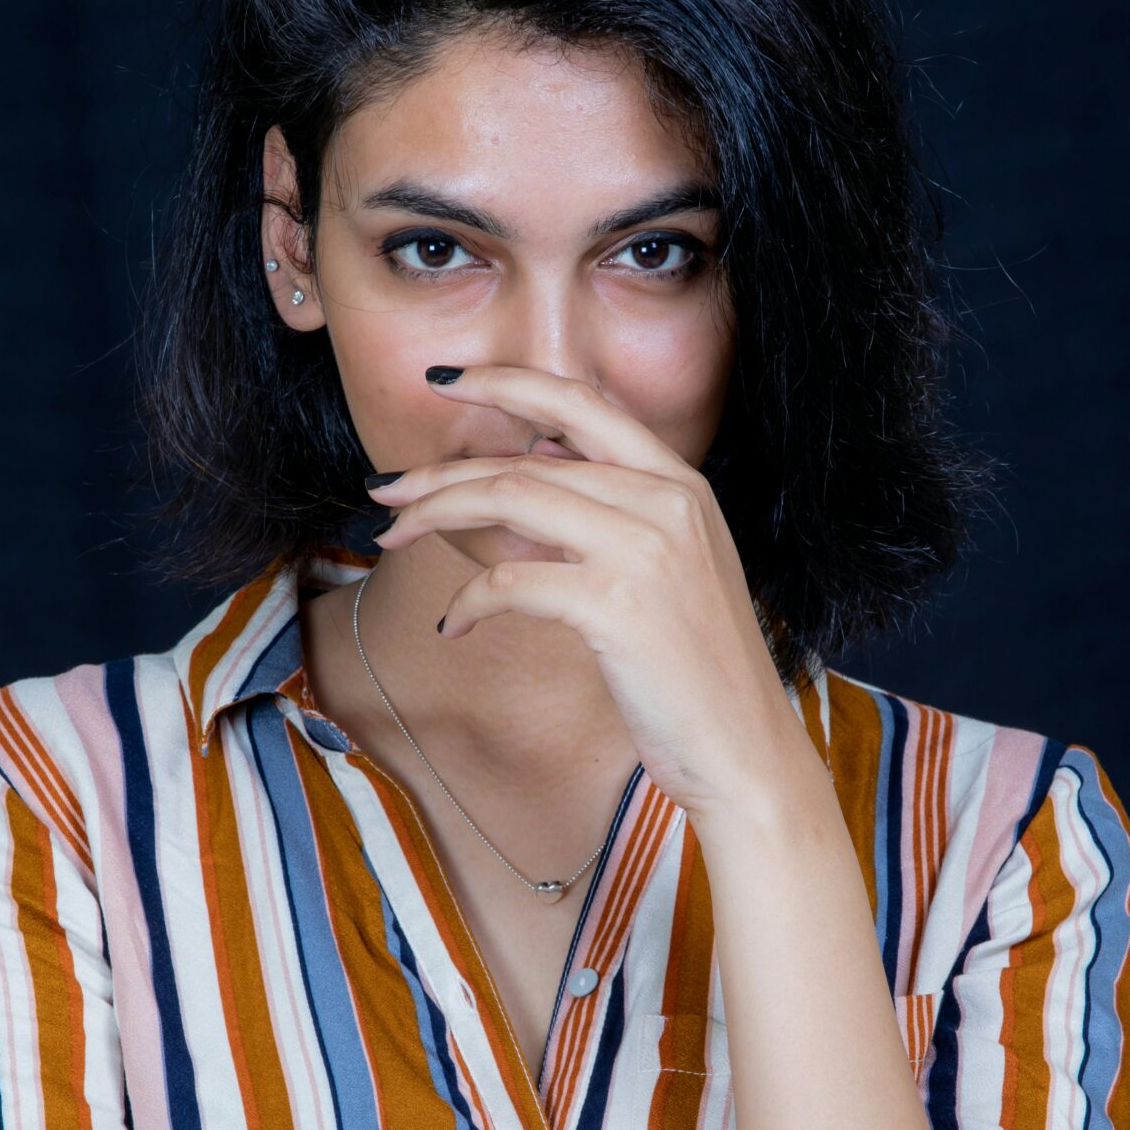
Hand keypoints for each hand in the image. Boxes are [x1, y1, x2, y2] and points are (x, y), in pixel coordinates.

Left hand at [368, 365, 813, 818]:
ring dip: (437, 515)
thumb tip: (536, 460)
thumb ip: (614, 510)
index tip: (444, 381)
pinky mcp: (617, 606)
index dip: (505, 381)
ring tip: (392, 537)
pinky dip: (469, 600)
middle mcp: (666, 502)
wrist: (744, 748)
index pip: (581, 402)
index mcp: (681, 483)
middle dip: (441, 473)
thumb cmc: (699, 668)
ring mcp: (644, 550)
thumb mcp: (670, 566)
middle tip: (385, 492)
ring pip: (510, 501)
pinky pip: (512, 582)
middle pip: (526, 460)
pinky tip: (453, 623)